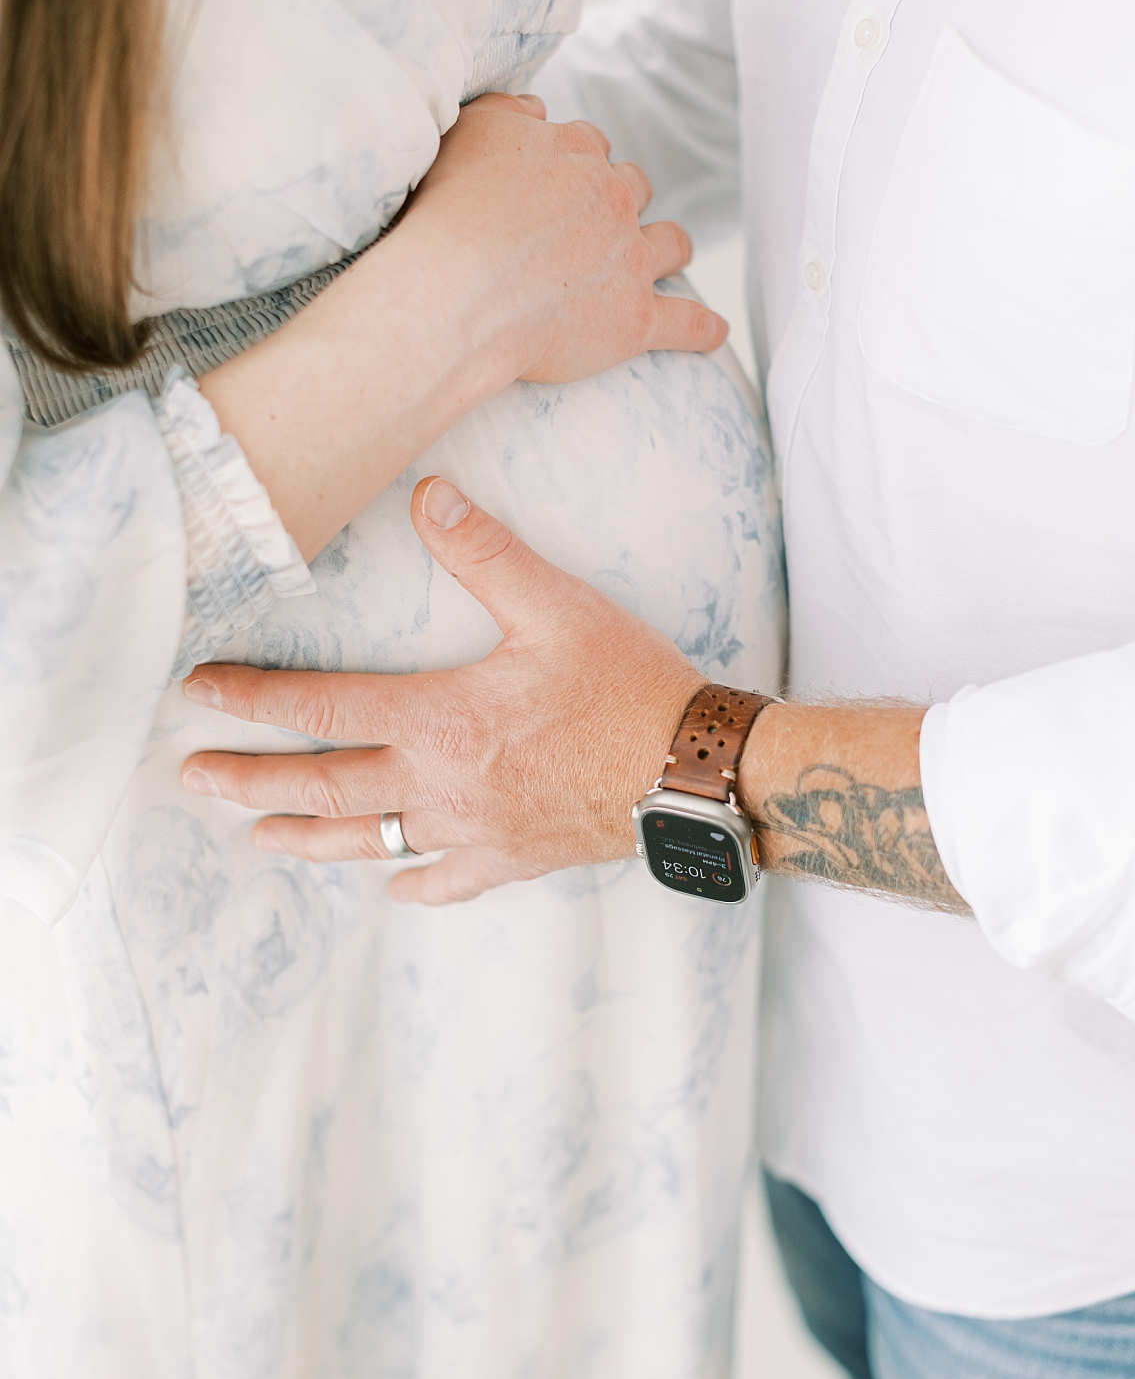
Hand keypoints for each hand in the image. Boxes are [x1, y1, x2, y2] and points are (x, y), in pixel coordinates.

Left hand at [180, 477, 701, 903]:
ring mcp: (472, 832)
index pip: (323, 710)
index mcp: (442, 719)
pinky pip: (443, 881)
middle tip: (195, 776)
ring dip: (304, 838)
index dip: (254, 700)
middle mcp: (441, 785)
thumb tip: (428, 496)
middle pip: (323, 790)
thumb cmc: (628, 687)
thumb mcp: (558, 605)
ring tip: (256, 834)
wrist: (694, 772)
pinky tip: (390, 882)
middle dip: (250, 781)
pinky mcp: (510, 860)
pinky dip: (408, 882)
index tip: (200, 693)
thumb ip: (485, 552)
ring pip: (366, 843)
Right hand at [404, 92, 727, 383]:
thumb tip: (537, 107)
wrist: (459, 291)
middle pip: (634, 188)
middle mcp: (612, 198)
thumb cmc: (450, 212)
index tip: (555, 184)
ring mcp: (630, 259)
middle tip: (596, 224)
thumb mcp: (470, 132)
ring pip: (671, 242)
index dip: (574, 164)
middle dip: (623, 200)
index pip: (588, 145)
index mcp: (575, 152)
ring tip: (665, 257)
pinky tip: (714, 333)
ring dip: (669, 246)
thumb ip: (507, 111)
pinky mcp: (636, 319)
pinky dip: (703, 329)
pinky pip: (687, 323)